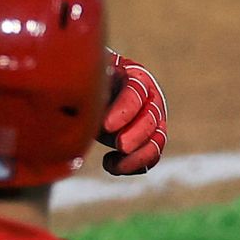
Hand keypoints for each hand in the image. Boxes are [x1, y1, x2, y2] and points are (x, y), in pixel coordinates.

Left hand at [98, 51, 167, 174]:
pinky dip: (133, 166)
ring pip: (157, 140)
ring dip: (139, 156)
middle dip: (137, 135)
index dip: (124, 110)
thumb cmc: (87, 77)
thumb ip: (88, 77)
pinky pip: (149, 157)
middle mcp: (149, 98)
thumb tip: (82, 80)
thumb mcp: (87, 73)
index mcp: (135, 76)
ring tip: (113, 166)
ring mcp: (151, 121)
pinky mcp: (146, 140)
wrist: (90, 88)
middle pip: (151, 118)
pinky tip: (109, 165)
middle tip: (120, 146)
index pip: (135, 91)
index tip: (106, 126)